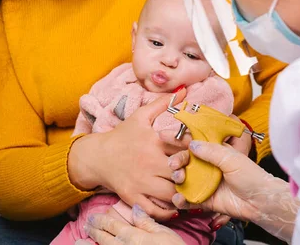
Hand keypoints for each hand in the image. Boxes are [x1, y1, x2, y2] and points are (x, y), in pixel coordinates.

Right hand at [69, 90, 187, 220]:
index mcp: (153, 142)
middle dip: (192, 175)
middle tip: (200, 175)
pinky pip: (156, 210)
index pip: (183, 148)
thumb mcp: (141, 116)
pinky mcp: (133, 197)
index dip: (197, 152)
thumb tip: (184, 89)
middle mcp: (148, 163)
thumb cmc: (122, 135)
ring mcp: (141, 182)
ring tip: (191, 191)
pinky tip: (176, 205)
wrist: (97, 156)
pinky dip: (168, 211)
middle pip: (180, 174)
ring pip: (171, 194)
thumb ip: (163, 102)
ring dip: (183, 194)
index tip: (203, 153)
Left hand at [84, 204, 185, 244]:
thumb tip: (134, 209)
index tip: (93, 216)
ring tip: (79, 242)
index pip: (113, 226)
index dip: (102, 221)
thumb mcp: (164, 234)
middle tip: (87, 225)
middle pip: (105, 239)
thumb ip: (147, 222)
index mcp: (133, 237)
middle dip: (94, 231)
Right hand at [159, 115, 252, 229]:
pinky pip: (188, 198)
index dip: (178, 139)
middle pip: (185, 160)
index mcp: (214, 152)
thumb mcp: (231, 158)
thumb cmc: (250, 176)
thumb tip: (192, 144)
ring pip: (184, 178)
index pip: (193, 143)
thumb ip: (211, 151)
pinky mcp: (204, 199)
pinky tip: (179, 198)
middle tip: (173, 163)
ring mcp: (205, 183)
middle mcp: (207, 166)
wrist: (260, 201)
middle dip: (176, 160)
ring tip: (179, 179)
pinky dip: (181, 199)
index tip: (163, 136)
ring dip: (177, 178)